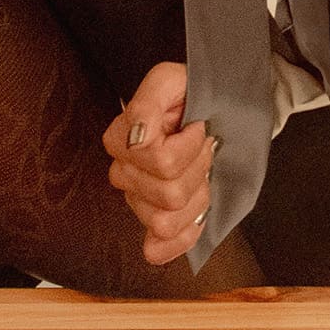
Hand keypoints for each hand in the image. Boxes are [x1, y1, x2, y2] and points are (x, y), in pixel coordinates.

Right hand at [103, 60, 214, 264]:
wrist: (208, 106)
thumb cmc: (188, 94)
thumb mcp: (170, 81)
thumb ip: (148, 103)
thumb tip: (138, 138)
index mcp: (121, 139)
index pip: (162, 162)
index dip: (190, 145)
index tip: (198, 126)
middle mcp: (123, 173)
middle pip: (169, 194)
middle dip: (198, 169)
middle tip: (204, 147)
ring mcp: (136, 200)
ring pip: (166, 222)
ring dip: (196, 199)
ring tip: (202, 172)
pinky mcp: (152, 220)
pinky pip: (157, 248)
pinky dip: (179, 240)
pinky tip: (196, 221)